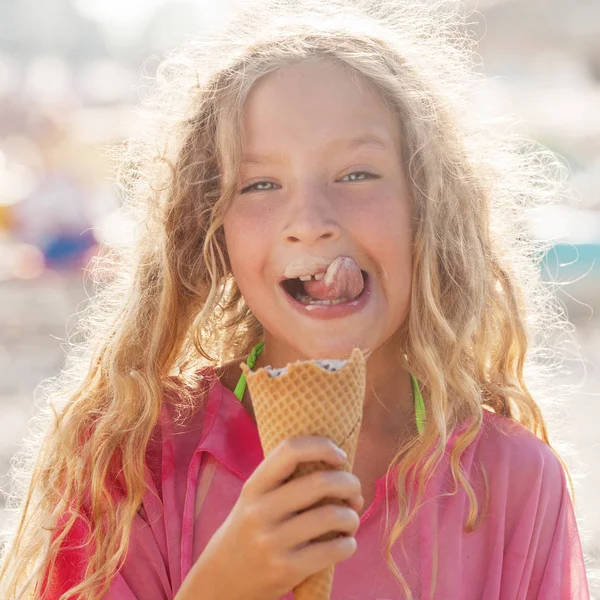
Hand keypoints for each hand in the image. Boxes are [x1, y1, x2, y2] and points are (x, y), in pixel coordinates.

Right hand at [180, 435, 363, 599]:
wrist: (222, 580)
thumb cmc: (250, 530)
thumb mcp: (255, 499)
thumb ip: (284, 480)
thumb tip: (340, 468)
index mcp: (254, 487)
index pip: (290, 450)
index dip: (322, 446)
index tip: (340, 456)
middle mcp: (260, 511)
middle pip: (319, 482)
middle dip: (349, 483)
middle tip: (355, 491)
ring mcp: (272, 542)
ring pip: (330, 516)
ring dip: (352, 516)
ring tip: (352, 519)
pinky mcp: (285, 570)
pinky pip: (332, 550)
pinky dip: (349, 545)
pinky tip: (346, 543)